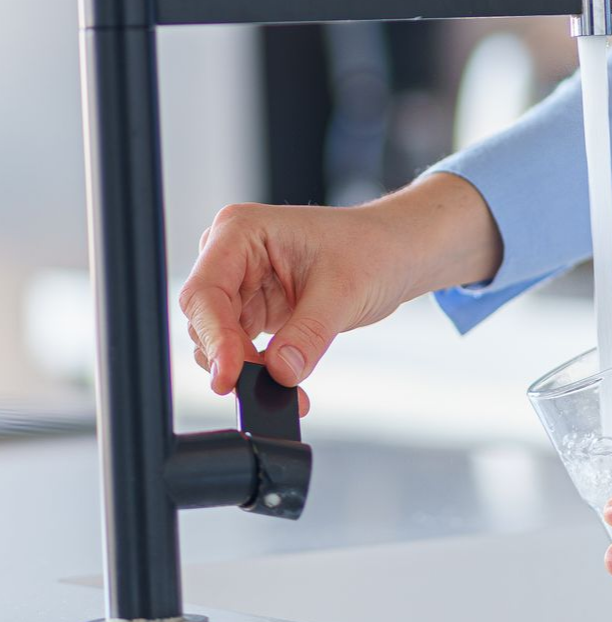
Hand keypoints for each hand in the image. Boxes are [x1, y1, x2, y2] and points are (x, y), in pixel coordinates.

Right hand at [179, 173, 501, 406]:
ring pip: (218, 340)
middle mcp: (231, 255)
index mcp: (241, 230)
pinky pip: (240, 349)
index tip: (229, 376)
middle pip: (206, 320)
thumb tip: (279, 373)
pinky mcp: (254, 310)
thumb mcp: (344, 291)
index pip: (205, 291)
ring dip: (245, 371)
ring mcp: (241, 284)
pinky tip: (286, 385)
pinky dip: (258, 371)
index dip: (213, 337)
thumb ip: (308, 334)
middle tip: (265, 390)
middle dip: (231, 359)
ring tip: (288, 391)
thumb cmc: (372, 249)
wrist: (396, 253)